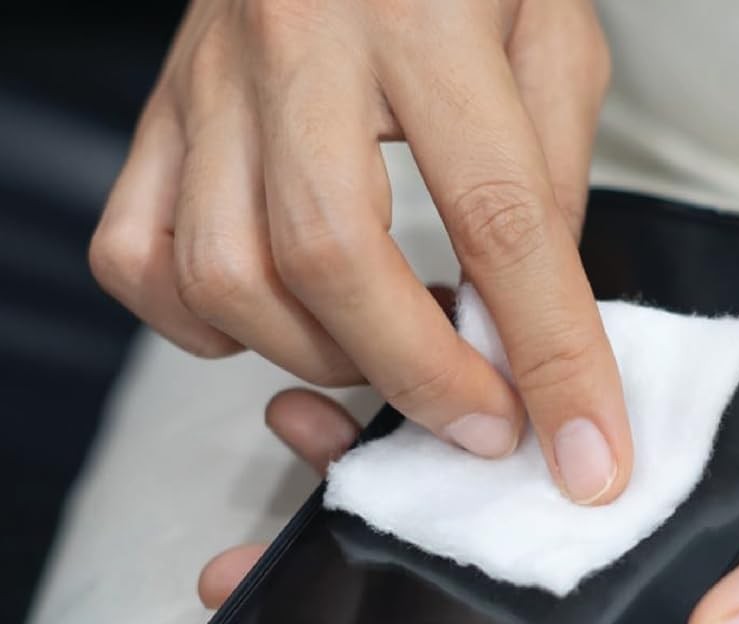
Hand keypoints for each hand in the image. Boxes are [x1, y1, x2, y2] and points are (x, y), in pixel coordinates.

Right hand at [90, 0, 631, 505]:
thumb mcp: (552, 31)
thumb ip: (554, 174)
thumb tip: (529, 321)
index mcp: (423, 10)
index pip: (500, 219)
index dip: (550, 357)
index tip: (586, 451)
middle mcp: (297, 41)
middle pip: (333, 259)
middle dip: (420, 379)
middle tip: (482, 423)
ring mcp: (209, 82)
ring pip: (225, 275)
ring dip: (323, 356)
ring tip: (390, 348)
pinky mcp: (159, 116)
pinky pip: (140, 257)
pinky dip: (206, 327)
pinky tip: (281, 320)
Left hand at [203, 213, 738, 623]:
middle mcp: (699, 541)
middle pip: (538, 578)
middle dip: (410, 566)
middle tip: (280, 561)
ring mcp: (680, 468)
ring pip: (537, 484)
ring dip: (427, 465)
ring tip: (312, 446)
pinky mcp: (676, 394)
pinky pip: (567, 396)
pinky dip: (491, 381)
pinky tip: (412, 360)